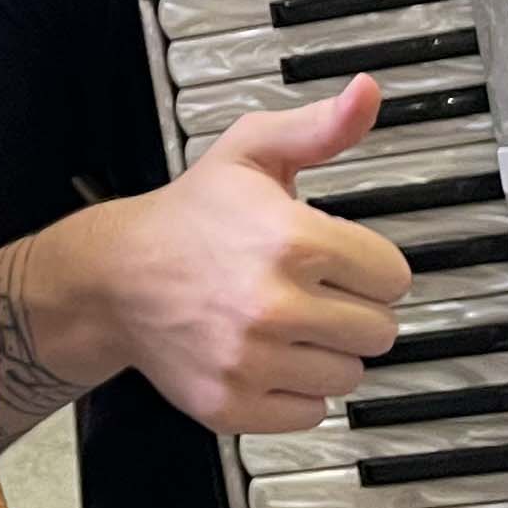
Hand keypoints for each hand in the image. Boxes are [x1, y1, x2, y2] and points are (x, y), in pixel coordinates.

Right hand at [42, 77, 409, 437]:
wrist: (114, 277)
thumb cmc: (190, 215)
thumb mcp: (252, 152)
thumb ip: (320, 127)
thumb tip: (368, 92)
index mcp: (293, 240)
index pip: (393, 278)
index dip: (370, 266)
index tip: (339, 260)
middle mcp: (274, 305)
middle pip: (379, 331)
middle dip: (352, 310)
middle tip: (311, 292)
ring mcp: (251, 360)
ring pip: (349, 376)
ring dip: (327, 353)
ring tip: (288, 324)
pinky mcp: (232, 404)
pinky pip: (311, 414)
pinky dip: (297, 393)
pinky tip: (269, 358)